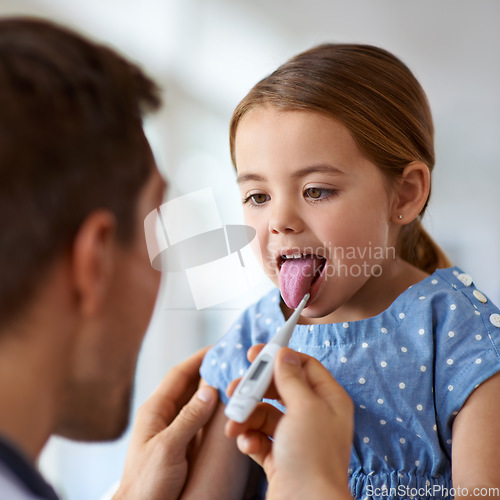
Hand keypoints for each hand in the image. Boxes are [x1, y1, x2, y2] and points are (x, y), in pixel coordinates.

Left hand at [114, 347, 217, 499]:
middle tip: (232, 363)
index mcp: (155, 410)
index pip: (179, 375)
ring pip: (195, 401)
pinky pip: (199, 419)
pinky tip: (227, 410)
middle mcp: (163, 415)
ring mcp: (171, 429)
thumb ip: (188, 419)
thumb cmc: (145, 484)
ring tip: (233, 381)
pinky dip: (213, 410)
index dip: (198, 359)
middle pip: (188, 385)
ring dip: (212, 390)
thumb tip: (209, 390)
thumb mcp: (168, 448)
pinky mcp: (180, 443)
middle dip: (209, 371)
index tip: (218, 349)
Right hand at [225, 347, 353, 499]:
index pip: (304, 366)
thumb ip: (291, 378)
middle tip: (235, 389)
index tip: (256, 353)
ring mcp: (296, 437)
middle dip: (255, 390)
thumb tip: (283, 354)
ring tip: (234, 426)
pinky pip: (260, 437)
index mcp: (328, 399)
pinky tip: (247, 445)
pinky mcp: (280, 457)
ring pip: (265, 414)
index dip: (280, 357)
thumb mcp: (304, 408)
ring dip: (246, 417)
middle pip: (279, 389)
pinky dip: (249, 438)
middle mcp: (313, 415)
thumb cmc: (313, 458)